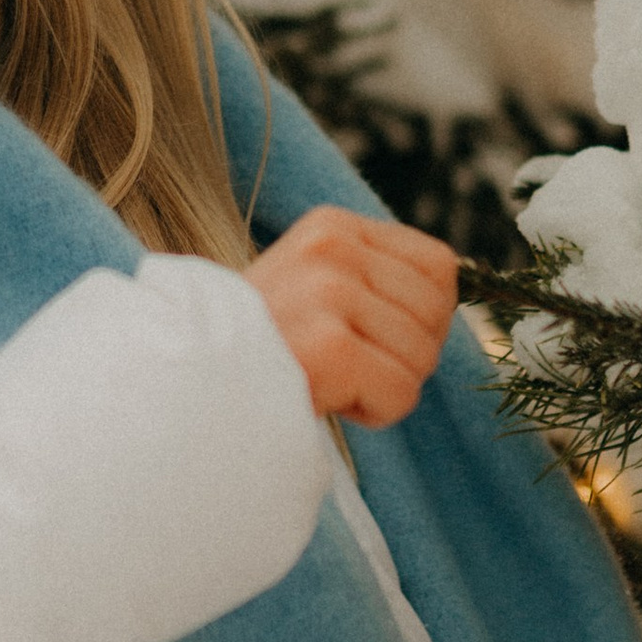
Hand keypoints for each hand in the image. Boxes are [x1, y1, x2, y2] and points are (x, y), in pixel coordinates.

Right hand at [246, 206, 461, 429]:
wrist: (186, 388)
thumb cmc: (258, 349)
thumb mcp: (312, 286)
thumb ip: (372, 279)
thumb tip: (454, 295)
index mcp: (332, 227)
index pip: (440, 266)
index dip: (424, 316)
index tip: (373, 337)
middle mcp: (332, 249)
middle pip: (437, 314)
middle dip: (405, 355)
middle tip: (346, 367)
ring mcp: (328, 294)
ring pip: (422, 359)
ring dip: (384, 387)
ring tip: (326, 380)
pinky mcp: (329, 347)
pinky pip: (401, 395)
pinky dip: (373, 414)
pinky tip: (326, 399)